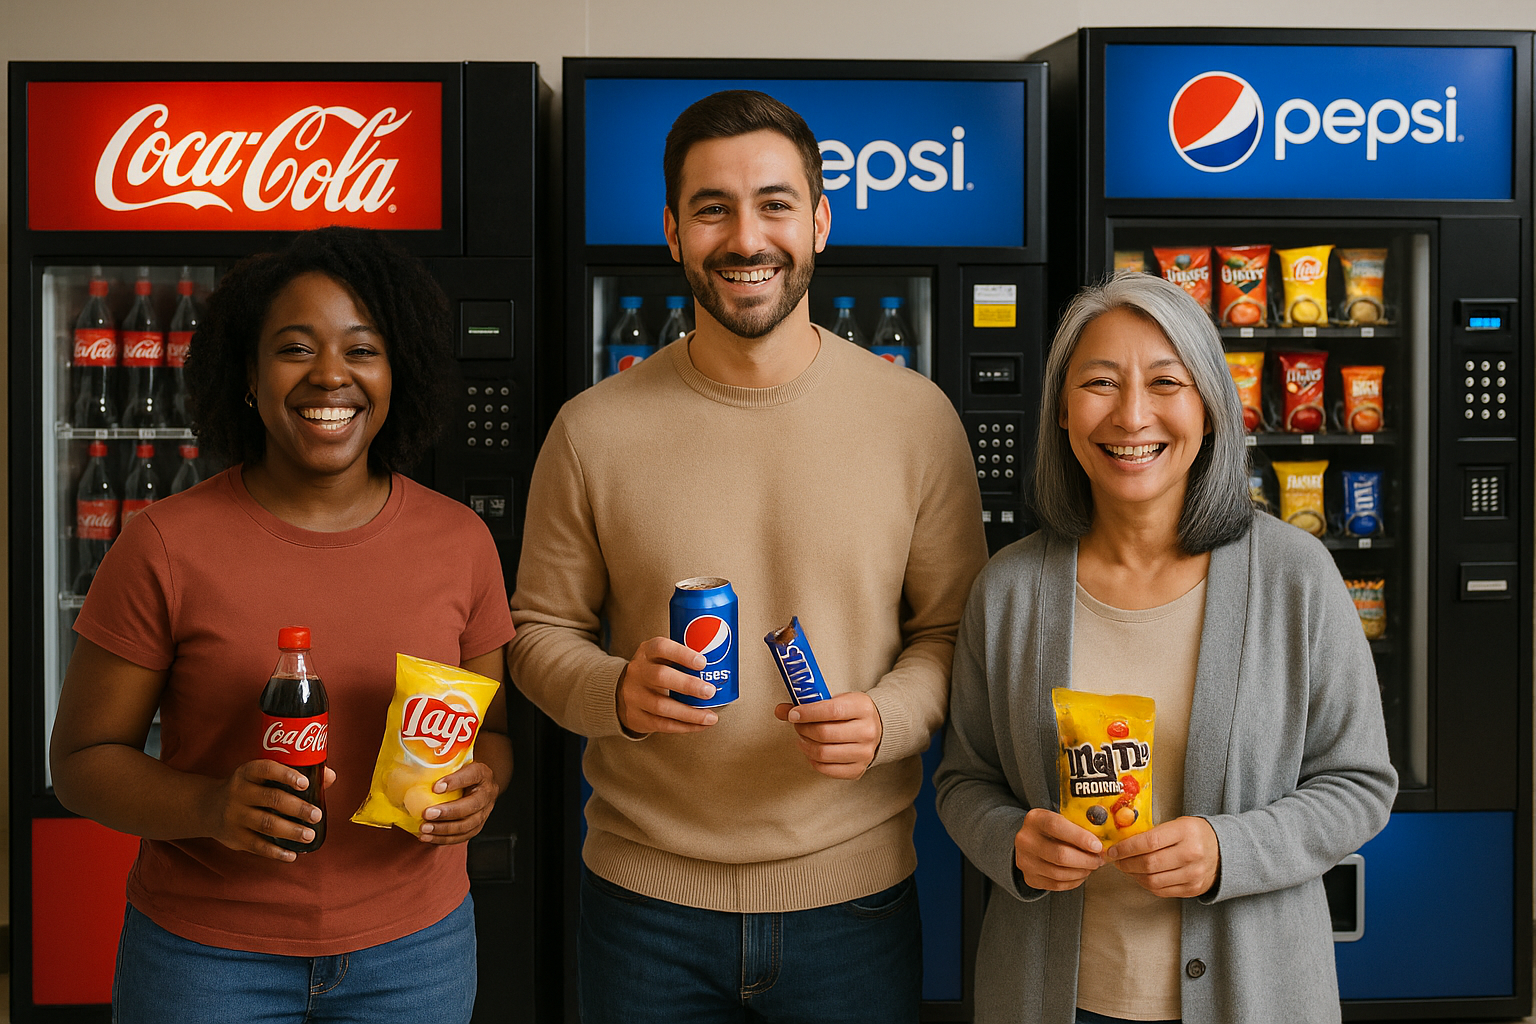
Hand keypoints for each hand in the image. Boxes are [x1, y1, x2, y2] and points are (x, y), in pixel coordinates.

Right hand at [200, 760, 335, 862]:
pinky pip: (257, 846)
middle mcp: (239, 792)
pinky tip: (292, 854)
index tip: (306, 783)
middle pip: (271, 799)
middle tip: (317, 815)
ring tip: (310, 835)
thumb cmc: (250, 788)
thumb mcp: (263, 777)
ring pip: (266, 824)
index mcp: (248, 773)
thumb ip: (295, 775)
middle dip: (297, 808)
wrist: (208, 807)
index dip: (286, 775)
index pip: (266, 769)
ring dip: (291, 831)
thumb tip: (330, 776)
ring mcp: (235, 816)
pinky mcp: (234, 837)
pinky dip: (276, 852)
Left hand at [416, 760, 499, 844]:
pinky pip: (461, 837)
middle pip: (470, 806)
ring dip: (443, 829)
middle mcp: (487, 794)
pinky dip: (444, 839)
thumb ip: (444, 767)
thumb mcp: (459, 764)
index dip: (454, 782)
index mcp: (482, 774)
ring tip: (424, 829)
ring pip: (466, 825)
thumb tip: (418, 772)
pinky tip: (428, 837)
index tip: (435, 787)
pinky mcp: (477, 827)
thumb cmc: (464, 772)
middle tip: (426, 814)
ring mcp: (484, 813)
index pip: (471, 776)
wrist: (481, 784)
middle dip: (447, 812)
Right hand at [616, 637, 719, 735]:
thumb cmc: (653, 671)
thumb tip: (722, 668)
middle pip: (660, 676)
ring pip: (661, 705)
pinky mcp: (636, 717)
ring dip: (690, 713)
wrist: (620, 692)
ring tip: (711, 717)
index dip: (682, 654)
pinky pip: (661, 724)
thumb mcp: (660, 657)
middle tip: (710, 691)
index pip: (661, 647)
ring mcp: (634, 695)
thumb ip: (682, 660)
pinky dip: (684, 726)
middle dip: (688, 685)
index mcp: (647, 652)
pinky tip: (700, 726)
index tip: (703, 662)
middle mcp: (638, 672)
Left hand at [773, 693, 881, 779]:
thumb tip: (780, 710)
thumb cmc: (851, 713)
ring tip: (803, 738)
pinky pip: (828, 770)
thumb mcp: (835, 700)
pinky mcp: (858, 769)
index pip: (831, 711)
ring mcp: (865, 752)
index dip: (808, 713)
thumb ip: (808, 704)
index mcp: (863, 707)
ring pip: (824, 753)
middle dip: (804, 729)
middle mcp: (867, 731)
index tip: (793, 714)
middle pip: (825, 734)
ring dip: (806, 746)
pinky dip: (814, 762)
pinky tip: (812, 752)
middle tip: (798, 725)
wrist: (877, 728)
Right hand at [1013, 807, 1104, 890]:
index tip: (1098, 846)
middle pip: (1060, 855)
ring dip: (1082, 872)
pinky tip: (1081, 874)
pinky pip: (1057, 885)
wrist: (1029, 842)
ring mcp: (1025, 861)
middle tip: (1099, 859)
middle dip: (1086, 860)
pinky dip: (1074, 881)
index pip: (1057, 826)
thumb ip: (1077, 825)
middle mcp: (1025, 840)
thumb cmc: (1052, 829)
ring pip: (1059, 873)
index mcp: (1035, 819)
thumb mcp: (1060, 818)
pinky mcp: (1030, 878)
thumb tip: (1102, 841)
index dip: (1079, 837)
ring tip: (1091, 866)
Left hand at [1103, 815, 1220, 897]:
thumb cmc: (1194, 834)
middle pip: (1149, 863)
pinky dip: (1146, 884)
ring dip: (1133, 875)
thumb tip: (1121, 842)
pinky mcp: (1193, 889)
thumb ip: (1153, 832)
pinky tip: (1141, 876)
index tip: (1113, 849)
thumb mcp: (1177, 824)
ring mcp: (1193, 874)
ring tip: (1127, 867)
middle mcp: (1191, 854)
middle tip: (1116, 860)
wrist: (1223, 850)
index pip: (1148, 842)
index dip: (1126, 848)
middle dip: (1126, 863)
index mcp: (1185, 832)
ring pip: (1153, 880)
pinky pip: (1161, 890)